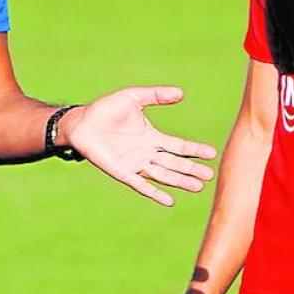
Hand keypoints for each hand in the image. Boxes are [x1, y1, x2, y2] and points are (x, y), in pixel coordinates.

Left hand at [63, 86, 216, 205]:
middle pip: (174, 163)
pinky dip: (155, 193)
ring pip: (163, 175)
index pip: (178, 146)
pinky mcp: (123, 173)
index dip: (194, 150)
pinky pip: (142, 185)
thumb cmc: (106, 109)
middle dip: (191, 169)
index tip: (212, 153)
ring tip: (197, 187)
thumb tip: (181, 93)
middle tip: (210, 175)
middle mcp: (147, 154)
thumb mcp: (134, 97)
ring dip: (180, 181)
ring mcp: (136, 164)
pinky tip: (170, 200)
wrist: (82, 122)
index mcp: (152, 138)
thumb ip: (156, 95)